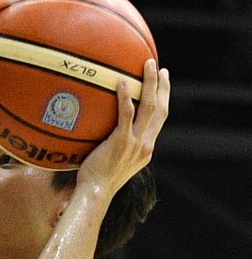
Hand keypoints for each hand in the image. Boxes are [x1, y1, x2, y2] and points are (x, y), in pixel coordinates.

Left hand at [78, 59, 170, 197]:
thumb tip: (102, 133)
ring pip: (150, 107)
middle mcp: (146, 144)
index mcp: (146, 149)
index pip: (160, 120)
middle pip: (161, 109)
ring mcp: (136, 143)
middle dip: (163, 88)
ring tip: (147, 65)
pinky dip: (125, 97)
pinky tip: (121, 82)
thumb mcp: (113, 162)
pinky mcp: (122, 142)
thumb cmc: (97, 180)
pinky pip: (126, 115)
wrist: (95, 193)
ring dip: (150, 84)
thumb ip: (116, 146)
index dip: (163, 101)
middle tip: (161, 69)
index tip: (162, 85)